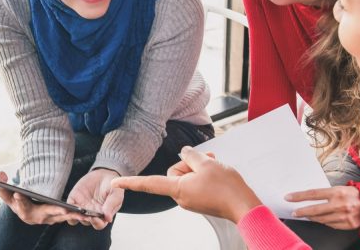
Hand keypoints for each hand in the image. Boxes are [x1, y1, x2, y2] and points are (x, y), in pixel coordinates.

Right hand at [0, 172, 88, 225]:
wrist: (25, 209)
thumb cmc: (15, 200)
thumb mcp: (7, 192)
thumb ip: (1, 185)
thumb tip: (0, 174)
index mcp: (24, 212)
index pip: (22, 207)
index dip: (20, 201)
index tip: (20, 194)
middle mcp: (37, 218)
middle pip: (46, 215)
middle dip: (56, 212)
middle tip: (65, 209)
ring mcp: (48, 219)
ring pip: (60, 217)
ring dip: (70, 215)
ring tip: (80, 211)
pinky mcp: (57, 217)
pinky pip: (67, 216)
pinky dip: (76, 216)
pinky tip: (87, 212)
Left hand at [66, 168, 123, 229]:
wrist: (103, 174)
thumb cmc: (112, 186)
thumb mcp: (116, 193)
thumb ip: (111, 205)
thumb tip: (108, 218)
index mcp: (103, 215)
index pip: (98, 224)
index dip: (96, 223)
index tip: (94, 218)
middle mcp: (91, 214)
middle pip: (85, 221)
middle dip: (83, 218)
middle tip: (83, 214)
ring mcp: (81, 207)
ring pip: (74, 217)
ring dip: (72, 216)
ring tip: (73, 211)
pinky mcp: (74, 200)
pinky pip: (68, 207)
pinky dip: (65, 208)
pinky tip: (65, 206)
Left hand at [111, 147, 261, 222]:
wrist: (244, 206)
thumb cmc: (227, 188)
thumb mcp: (207, 163)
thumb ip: (191, 155)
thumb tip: (184, 152)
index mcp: (178, 189)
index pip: (149, 183)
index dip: (131, 182)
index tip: (115, 182)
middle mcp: (181, 197)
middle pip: (175, 171)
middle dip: (190, 162)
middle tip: (207, 160)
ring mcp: (191, 200)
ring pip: (187, 175)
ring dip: (199, 167)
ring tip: (214, 166)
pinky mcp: (199, 200)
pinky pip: (195, 182)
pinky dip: (203, 174)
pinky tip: (216, 172)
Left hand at [287, 186, 359, 229]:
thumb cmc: (356, 194)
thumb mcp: (342, 188)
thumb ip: (328, 194)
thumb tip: (311, 197)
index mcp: (338, 192)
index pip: (313, 194)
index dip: (299, 196)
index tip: (289, 197)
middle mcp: (340, 204)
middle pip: (315, 210)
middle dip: (302, 211)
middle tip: (294, 212)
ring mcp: (344, 216)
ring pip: (322, 219)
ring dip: (312, 218)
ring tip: (307, 215)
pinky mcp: (348, 225)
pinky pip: (331, 224)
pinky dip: (325, 222)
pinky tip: (323, 219)